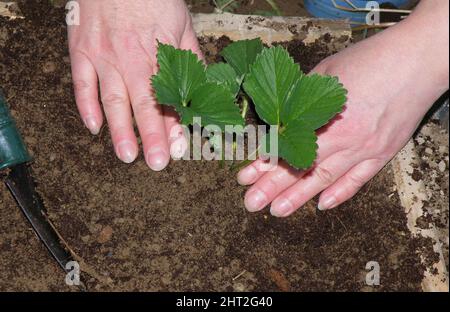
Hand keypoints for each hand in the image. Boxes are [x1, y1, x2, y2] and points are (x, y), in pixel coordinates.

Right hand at [68, 0, 200, 169]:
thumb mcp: (182, 24)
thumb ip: (190, 58)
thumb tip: (201, 88)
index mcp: (158, 53)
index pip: (168, 97)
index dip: (175, 123)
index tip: (180, 148)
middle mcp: (130, 59)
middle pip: (142, 104)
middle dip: (151, 136)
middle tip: (157, 162)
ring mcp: (103, 56)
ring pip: (112, 100)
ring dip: (120, 130)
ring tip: (127, 155)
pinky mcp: (81, 50)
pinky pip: (82, 84)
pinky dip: (86, 107)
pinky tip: (94, 127)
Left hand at [237, 6, 448, 216]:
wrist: (418, 61)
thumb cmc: (370, 60)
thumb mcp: (326, 73)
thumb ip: (303, 98)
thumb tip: (282, 117)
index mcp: (326, 119)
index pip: (287, 147)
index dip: (264, 162)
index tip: (246, 176)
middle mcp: (344, 140)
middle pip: (301, 169)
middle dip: (272, 187)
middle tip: (251, 202)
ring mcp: (364, 150)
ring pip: (325, 180)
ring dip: (298, 197)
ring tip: (276, 211)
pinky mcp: (382, 154)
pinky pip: (358, 181)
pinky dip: (339, 194)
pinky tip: (322, 205)